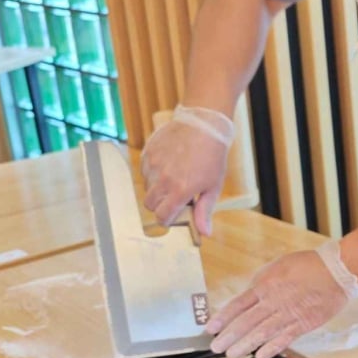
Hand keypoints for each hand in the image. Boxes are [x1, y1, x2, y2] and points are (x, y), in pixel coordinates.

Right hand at [141, 104, 234, 235]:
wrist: (204, 124)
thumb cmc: (212, 156)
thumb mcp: (213, 185)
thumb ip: (205, 210)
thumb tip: (204, 233)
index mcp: (180, 190)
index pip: (162, 216)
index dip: (167, 219)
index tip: (173, 215)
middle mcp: (163, 179)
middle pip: (150, 204)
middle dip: (161, 204)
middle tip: (175, 196)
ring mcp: (153, 164)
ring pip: (146, 187)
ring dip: (157, 188)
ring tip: (174, 177)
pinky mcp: (148, 152)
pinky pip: (144, 170)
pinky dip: (153, 172)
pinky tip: (168, 164)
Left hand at [207, 241, 357, 357]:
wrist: (337, 270)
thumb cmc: (308, 265)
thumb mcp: (279, 266)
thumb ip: (263, 281)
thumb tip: (249, 295)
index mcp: (266, 285)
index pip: (238, 304)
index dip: (223, 317)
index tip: (210, 328)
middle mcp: (274, 301)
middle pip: (246, 321)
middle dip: (228, 336)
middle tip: (215, 347)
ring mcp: (289, 314)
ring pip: (262, 332)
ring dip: (245, 345)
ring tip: (231, 354)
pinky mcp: (304, 323)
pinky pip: (285, 338)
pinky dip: (272, 347)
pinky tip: (260, 356)